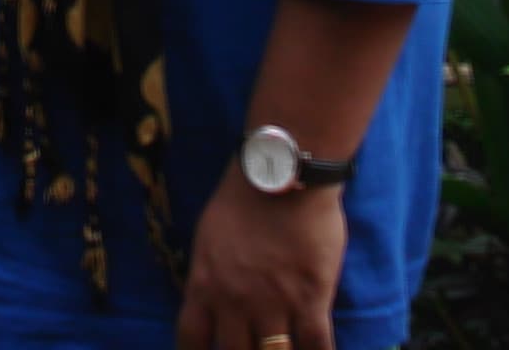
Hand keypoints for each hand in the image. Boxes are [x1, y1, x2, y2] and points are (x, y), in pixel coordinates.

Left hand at [174, 168, 344, 349]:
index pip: (192, 341)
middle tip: (252, 349)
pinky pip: (317, 347)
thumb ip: (207, 276)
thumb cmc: (243, 199)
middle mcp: (235, 302)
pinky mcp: (312, 300)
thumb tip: (207, 302)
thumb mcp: (208, 238)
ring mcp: (274, 304)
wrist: (285, 177)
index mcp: (205, 286)